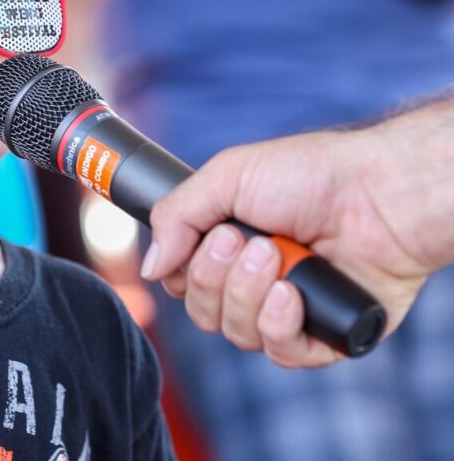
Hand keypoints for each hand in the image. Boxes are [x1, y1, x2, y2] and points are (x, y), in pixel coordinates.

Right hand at [143, 114, 449, 367]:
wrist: (379, 192)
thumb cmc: (310, 175)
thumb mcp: (226, 176)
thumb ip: (176, 216)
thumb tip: (149, 267)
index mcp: (228, 248)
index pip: (182, 284)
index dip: (185, 272)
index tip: (209, 237)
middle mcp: (254, 283)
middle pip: (203, 314)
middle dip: (218, 278)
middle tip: (249, 240)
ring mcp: (288, 312)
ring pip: (237, 335)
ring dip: (248, 295)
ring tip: (278, 257)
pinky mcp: (324, 336)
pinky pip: (281, 354)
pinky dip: (280, 326)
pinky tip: (293, 295)